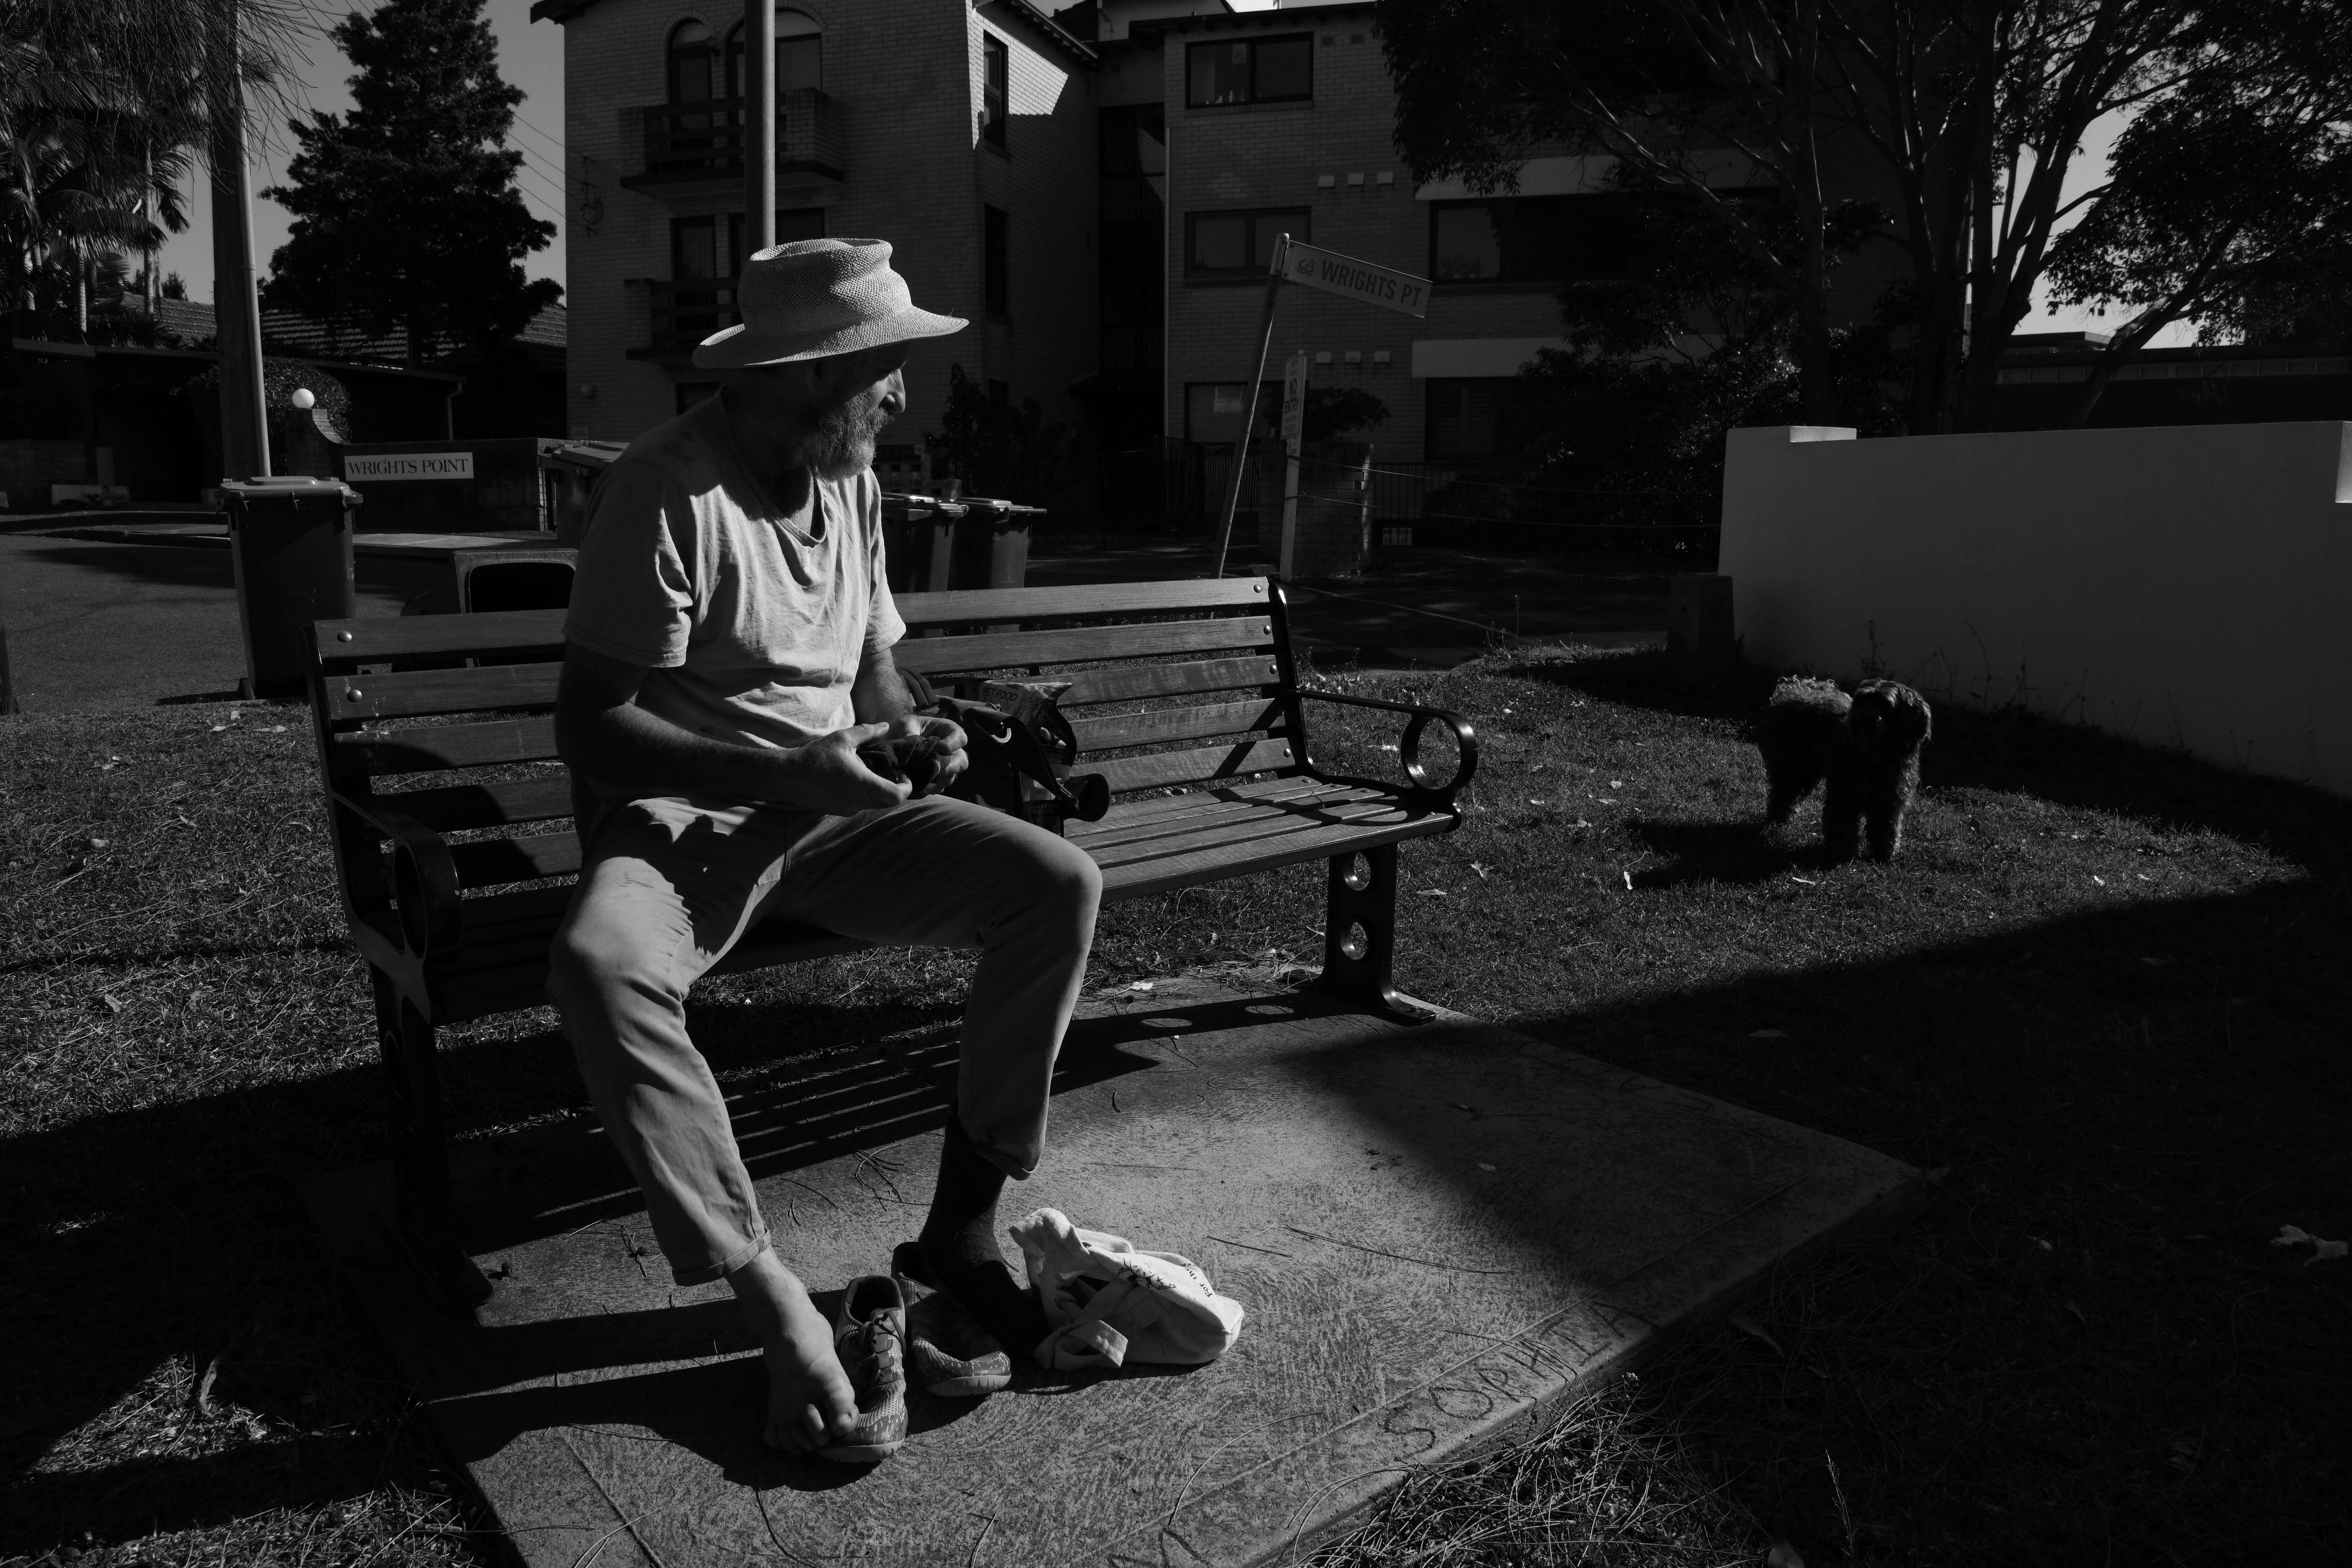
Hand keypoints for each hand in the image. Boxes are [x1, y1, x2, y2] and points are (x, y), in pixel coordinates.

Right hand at [777, 723, 914, 813]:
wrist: (788, 777)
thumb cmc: (815, 757)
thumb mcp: (842, 738)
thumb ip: (867, 732)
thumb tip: (885, 726)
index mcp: (863, 784)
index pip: (897, 796)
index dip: (906, 786)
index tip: (902, 772)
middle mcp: (859, 801)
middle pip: (889, 802)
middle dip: (895, 788)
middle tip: (892, 771)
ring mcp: (849, 809)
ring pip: (875, 804)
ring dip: (879, 790)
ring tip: (871, 771)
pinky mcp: (840, 811)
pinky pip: (860, 805)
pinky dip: (865, 794)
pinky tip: (854, 779)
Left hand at [886, 714, 969, 790]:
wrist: (896, 739)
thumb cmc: (904, 727)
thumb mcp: (904, 723)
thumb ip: (908, 730)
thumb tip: (910, 741)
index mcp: (948, 731)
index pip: (960, 738)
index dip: (951, 744)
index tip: (936, 747)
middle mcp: (951, 749)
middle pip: (962, 760)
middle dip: (952, 767)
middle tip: (936, 769)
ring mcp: (945, 764)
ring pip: (953, 776)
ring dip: (940, 779)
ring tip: (924, 777)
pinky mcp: (937, 776)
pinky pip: (941, 785)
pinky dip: (932, 787)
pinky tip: (920, 784)